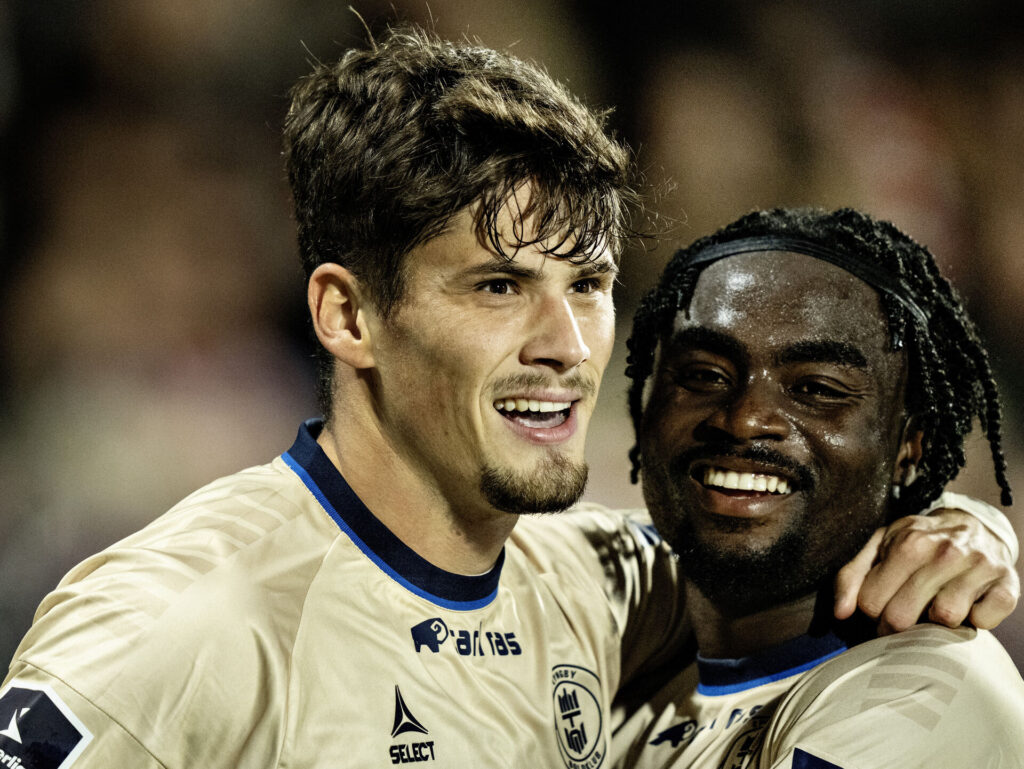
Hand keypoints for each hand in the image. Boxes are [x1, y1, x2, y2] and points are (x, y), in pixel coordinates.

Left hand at [833, 510, 1019, 633]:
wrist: (973, 525)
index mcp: (908, 543)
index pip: (871, 603)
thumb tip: (841, 614)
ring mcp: (979, 568)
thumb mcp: (881, 547)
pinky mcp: (1007, 585)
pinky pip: (984, 621)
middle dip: (895, 625)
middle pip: (901, 617)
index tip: (879, 608)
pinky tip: (967, 606)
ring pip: (943, 620)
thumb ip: (852, 576)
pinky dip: (975, 621)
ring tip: (934, 606)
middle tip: (903, 617)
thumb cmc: (919, 542)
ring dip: (936, 623)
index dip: (870, 613)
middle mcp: (945, 553)